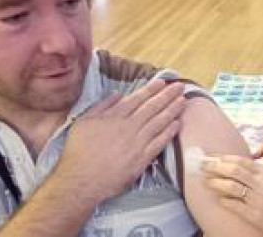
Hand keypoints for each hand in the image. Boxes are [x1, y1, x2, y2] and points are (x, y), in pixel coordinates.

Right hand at [54, 79, 185, 203]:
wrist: (81, 181)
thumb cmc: (78, 152)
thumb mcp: (83, 122)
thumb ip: (101, 106)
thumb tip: (119, 94)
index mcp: (114, 117)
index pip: (137, 98)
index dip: (151, 89)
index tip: (162, 82)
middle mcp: (128, 127)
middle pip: (152, 107)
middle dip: (168, 95)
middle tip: (180, 86)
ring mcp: (137, 143)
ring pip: (159, 122)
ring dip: (173, 110)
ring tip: (183, 100)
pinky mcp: (142, 159)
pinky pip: (159, 143)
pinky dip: (169, 132)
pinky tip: (177, 124)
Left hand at [202, 155, 262, 236]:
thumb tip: (245, 171)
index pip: (241, 161)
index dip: (224, 158)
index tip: (213, 156)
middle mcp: (261, 183)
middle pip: (233, 170)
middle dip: (214, 166)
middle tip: (202, 164)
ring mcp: (257, 199)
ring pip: (230, 186)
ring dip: (215, 182)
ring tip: (206, 180)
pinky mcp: (254, 215)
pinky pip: (234, 205)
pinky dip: (224, 201)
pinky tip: (218, 199)